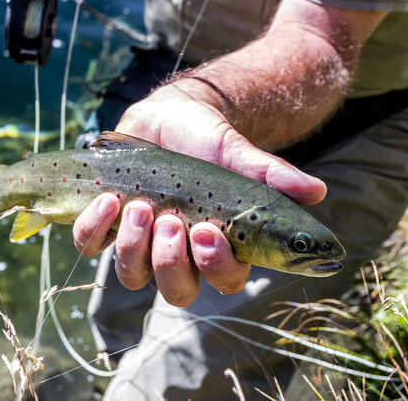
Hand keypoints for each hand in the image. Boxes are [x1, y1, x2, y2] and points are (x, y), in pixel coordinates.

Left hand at [72, 79, 326, 306]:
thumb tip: (316, 192)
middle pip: (177, 291)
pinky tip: (110, 199)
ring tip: (140, 206)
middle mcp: (180, 255)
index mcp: (219, 245)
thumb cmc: (208, 141)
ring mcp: (140, 243)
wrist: (167, 116)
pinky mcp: (105, 226)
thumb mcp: (237, 153)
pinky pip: (91, 246)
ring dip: (135, 244)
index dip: (217, 266)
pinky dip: (96, 227)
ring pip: (132, 275)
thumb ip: (271, 173)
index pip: (226, 280)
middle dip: (172, 262)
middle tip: (174, 221)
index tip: (209, 230)